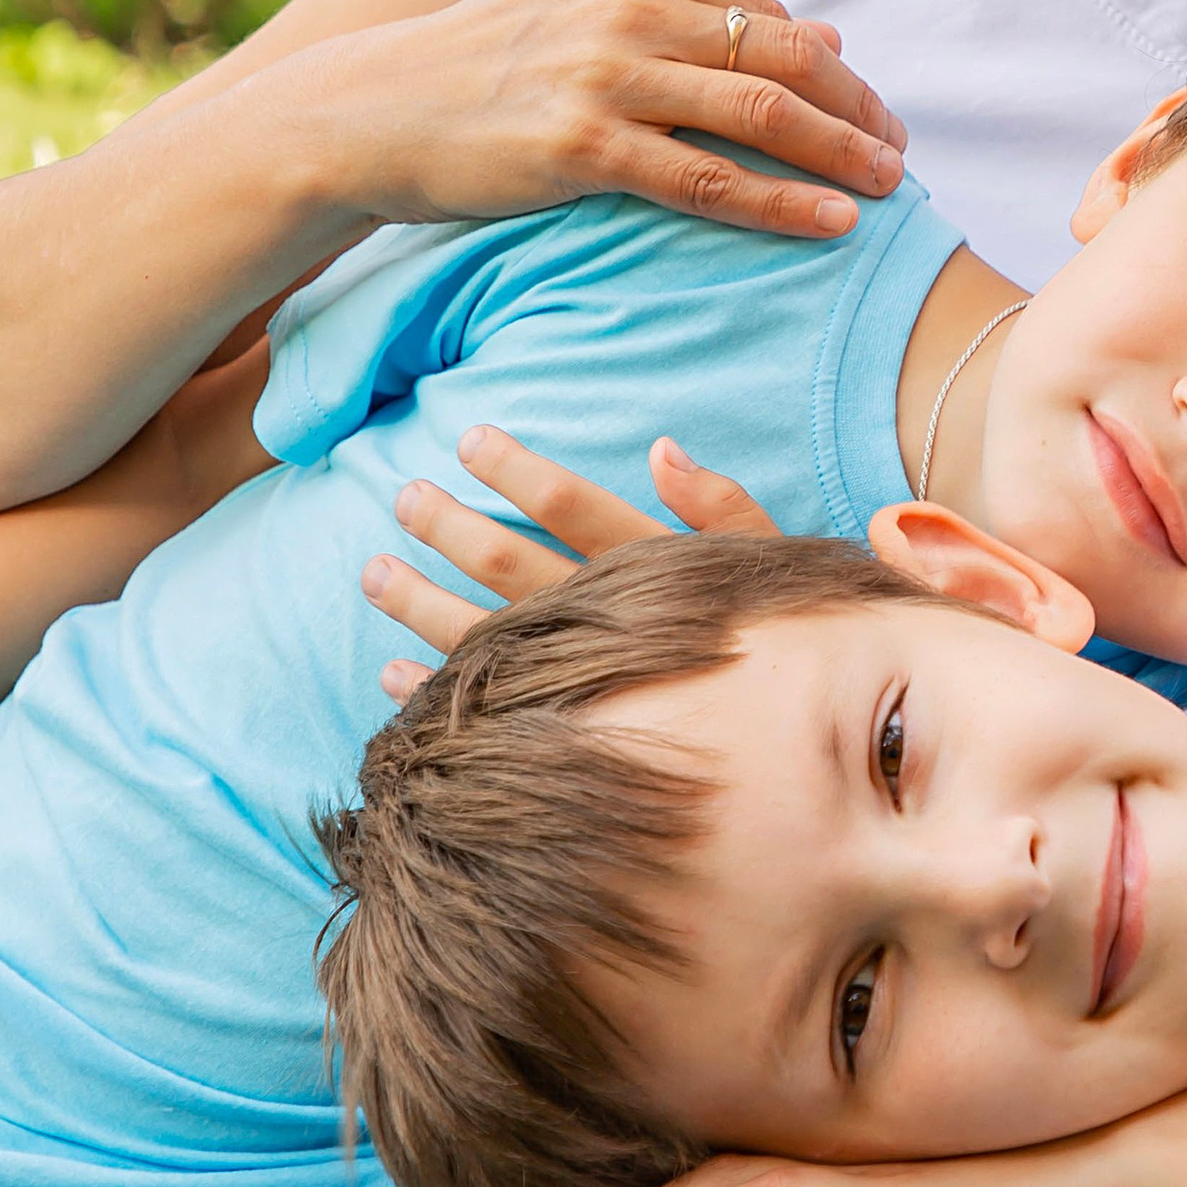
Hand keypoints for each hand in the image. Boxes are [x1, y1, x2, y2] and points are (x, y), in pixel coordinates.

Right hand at [288, 0, 906, 245]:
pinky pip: (707, 178)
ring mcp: (604, 71)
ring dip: (842, 152)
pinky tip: (832, 223)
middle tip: (901, 154)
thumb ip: (703, 18)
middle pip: (782, 57)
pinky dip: (781, 202)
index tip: (871, 113)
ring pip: (760, 112)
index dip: (834, 70)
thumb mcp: (595, 12)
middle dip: (856, 109)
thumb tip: (827, 32)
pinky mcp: (581, 144)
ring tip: (890, 187)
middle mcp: (627, 1)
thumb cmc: (489, 67)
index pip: (766, 13)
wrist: (371, 110)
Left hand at [366, 423, 773, 697]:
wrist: (815, 749)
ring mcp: (581, 680)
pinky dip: (435, 689)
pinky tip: (392, 676)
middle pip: (511, 565)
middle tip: (403, 496)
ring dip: (422, 602)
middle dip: (451, 527)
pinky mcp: (567, 729)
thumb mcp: (775, 565)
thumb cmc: (793, 650)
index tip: (468, 437)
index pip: (576, 509)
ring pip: (484, 634)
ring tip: (371, 573)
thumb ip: (721, 507)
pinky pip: (487, 707)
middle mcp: (606, 624)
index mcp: (652, 573)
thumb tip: (662, 446)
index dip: (522, 472)